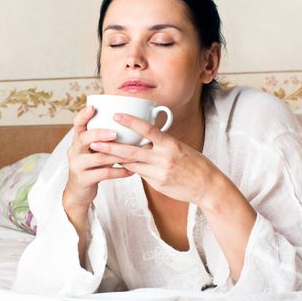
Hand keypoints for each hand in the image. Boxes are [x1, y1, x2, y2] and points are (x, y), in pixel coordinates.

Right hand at [63, 106, 132, 213]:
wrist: (78, 192)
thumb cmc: (91, 167)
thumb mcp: (93, 151)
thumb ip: (104, 140)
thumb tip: (129, 126)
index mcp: (77, 141)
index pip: (77, 125)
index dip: (83, 115)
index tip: (93, 107)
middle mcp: (74, 151)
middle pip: (84, 139)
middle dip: (100, 134)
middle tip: (115, 133)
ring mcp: (77, 166)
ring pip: (98, 157)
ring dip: (117, 155)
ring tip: (132, 153)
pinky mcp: (84, 179)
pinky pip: (104, 174)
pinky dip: (119, 172)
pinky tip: (131, 171)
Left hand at [89, 113, 225, 207]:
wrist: (207, 186)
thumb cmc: (195, 163)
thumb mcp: (180, 147)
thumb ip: (161, 143)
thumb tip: (144, 138)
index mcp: (170, 144)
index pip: (147, 129)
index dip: (130, 122)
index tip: (116, 115)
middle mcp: (163, 158)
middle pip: (131, 152)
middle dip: (110, 147)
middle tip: (94, 142)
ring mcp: (159, 173)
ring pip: (131, 165)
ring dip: (114, 159)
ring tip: (98, 153)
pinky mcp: (157, 184)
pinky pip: (139, 174)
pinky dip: (129, 168)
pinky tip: (118, 165)